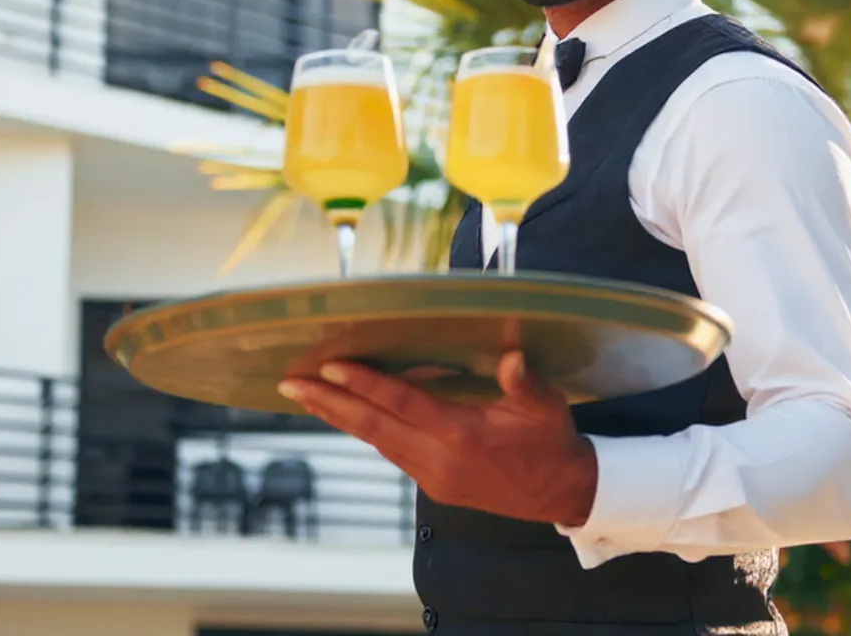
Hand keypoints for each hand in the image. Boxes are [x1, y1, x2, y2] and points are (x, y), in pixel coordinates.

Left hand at [278, 349, 597, 526]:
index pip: (402, 403)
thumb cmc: (551, 441)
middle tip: (288, 384)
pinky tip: (348, 416)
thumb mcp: (546, 407)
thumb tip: (511, 358)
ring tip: (307, 396)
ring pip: (377, 442)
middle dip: (328, 404)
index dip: (365, 384)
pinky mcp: (434, 486)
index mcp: (462, 434)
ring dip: (339, 418)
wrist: (561, 493)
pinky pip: (392, 452)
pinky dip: (366, 431)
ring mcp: (433, 476)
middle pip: (373, 427)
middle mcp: (439, 459)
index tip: (330, 367)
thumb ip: (524, 382)